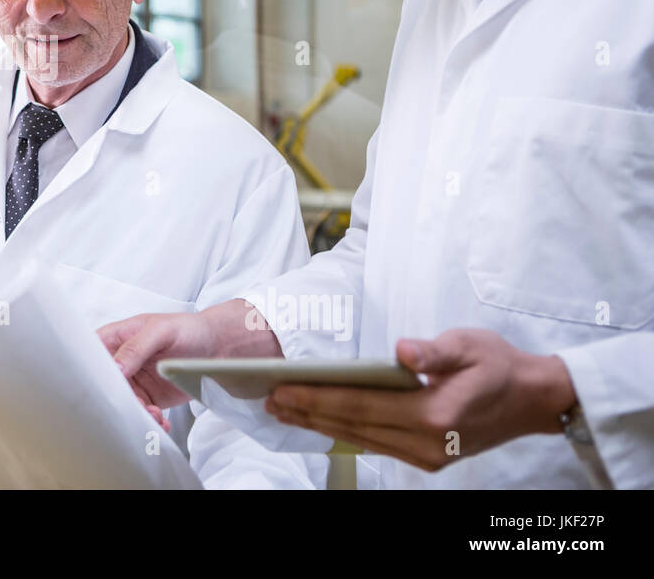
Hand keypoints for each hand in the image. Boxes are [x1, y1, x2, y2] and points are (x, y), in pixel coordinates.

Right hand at [98, 300, 281, 425]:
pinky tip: (162, 423)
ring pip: (123, 402)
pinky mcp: (149, 397)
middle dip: (117, 398)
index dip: (91, 370)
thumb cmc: (187, 329)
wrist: (217, 347)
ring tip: (155, 415)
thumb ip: (136, 347)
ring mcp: (135, 380)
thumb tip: (115, 367)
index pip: (92, 353)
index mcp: (117, 337)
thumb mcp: (161, 330)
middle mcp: (122, 360)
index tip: (101, 386)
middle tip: (134, 405)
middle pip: (106, 383)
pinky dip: (150, 421)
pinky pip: (142, 412)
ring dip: (136, 412)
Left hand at [265, 329, 577, 471]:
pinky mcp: (428, 457)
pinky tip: (321, 422)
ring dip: (319, 425)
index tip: (282, 390)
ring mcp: (427, 454)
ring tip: (284, 412)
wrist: (534, 400)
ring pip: (360, 439)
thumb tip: (404, 351)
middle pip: (354, 426)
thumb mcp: (470, 345)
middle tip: (269, 401)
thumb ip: (434, 351)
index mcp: (434, 413)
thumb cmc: (499, 365)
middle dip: (308, 413)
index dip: (318, 398)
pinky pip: (376, 444)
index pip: (361, 405)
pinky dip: (344, 432)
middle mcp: (427, 441)